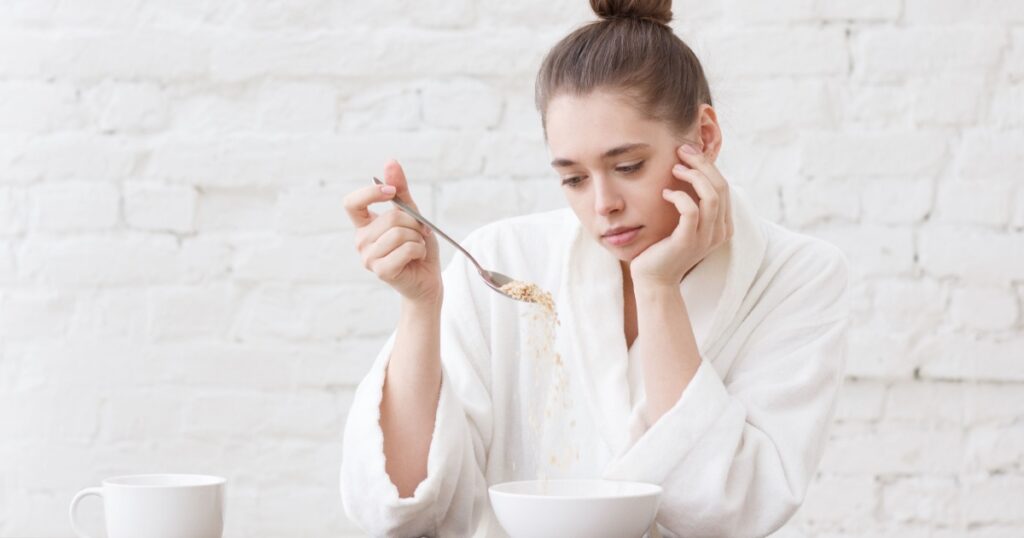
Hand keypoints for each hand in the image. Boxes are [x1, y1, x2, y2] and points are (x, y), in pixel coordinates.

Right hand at [343, 160, 441, 304]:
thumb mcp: (412, 214)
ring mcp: (368, 258)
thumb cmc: (417, 246)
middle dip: (413, 223)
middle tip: (419, 233)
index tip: (391, 191)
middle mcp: (361, 241)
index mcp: (364, 225)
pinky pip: (406, 249)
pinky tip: (416, 258)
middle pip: (389, 218)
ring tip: (417, 247)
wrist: (427, 278)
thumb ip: (400, 191)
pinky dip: (419, 250)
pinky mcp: (381, 271)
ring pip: (399, 234)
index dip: (371, 193)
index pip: (352, 203)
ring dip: (418, 238)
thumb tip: (390, 162)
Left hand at [629, 143, 733, 286]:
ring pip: (711, 195)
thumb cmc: (664, 248)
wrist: (653, 280)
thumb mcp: (683, 223)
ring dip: (693, 175)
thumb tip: (689, 170)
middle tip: (682, 150)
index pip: (723, 186)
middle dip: (702, 163)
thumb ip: (692, 203)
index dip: (708, 165)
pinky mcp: (687, 241)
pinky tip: (665, 193)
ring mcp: (705, 237)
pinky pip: (691, 210)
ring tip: (675, 168)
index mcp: (722, 225)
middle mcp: (719, 231)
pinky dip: (679, 196)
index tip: (688, 151)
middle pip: (721, 186)